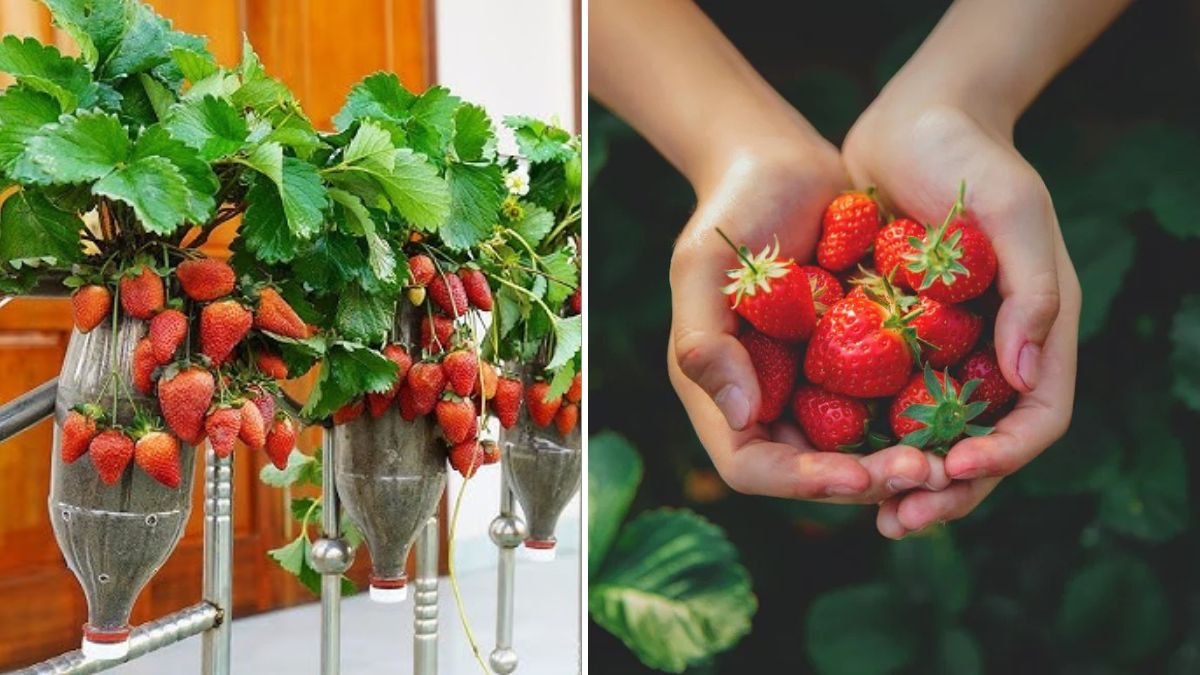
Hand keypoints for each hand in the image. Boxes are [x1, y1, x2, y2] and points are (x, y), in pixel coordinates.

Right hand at [668, 134, 951, 503]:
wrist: (783, 164)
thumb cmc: (732, 210)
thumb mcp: (703, 268)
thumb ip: (705, 341)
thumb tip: (739, 417)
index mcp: (721, 391)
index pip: (752, 465)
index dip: (802, 481)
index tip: (858, 475)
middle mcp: (767, 400)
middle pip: (813, 471)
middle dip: (867, 480)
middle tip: (926, 471)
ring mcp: (812, 384)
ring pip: (856, 450)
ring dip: (900, 461)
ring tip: (950, 457)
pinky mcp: (855, 361)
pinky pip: (886, 405)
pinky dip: (918, 419)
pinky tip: (961, 415)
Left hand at [843, 99, 1080, 536]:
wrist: (911, 121)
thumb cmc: (969, 157)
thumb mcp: (1014, 210)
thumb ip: (1032, 290)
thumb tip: (1024, 378)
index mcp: (1036, 330)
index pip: (1035, 419)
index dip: (1001, 457)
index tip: (952, 469)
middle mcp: (993, 350)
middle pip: (981, 445)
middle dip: (946, 488)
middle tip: (899, 520)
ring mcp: (945, 348)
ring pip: (931, 435)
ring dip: (904, 476)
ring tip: (868, 510)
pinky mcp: (896, 339)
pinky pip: (885, 401)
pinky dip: (867, 434)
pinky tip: (829, 456)